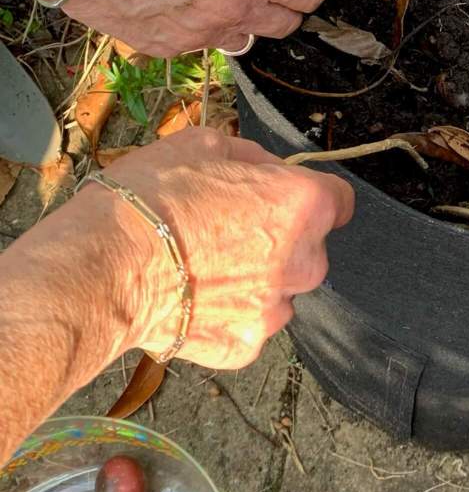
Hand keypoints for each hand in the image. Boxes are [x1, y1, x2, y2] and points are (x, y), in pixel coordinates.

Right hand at [91, 128, 352, 368]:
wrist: (104, 266)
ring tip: (204, 269)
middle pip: (311, 249)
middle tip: (229, 233)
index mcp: (304, 206)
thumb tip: (267, 170)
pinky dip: (228, 315)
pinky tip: (192, 299)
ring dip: (258, 281)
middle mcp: (305, 262)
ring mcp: (276, 310)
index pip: (340, 200)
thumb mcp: (206, 145)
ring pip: (280, 291)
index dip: (312, 196)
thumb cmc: (154, 196)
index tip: (285, 199)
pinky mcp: (245, 347)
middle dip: (282, 241)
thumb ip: (254, 159)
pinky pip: (248, 326)